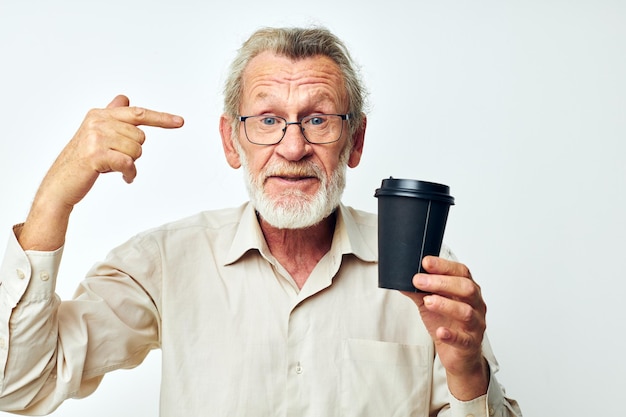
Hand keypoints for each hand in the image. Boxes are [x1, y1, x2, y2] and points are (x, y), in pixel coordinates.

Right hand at [17, 95, 183, 250]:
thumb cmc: (82, 160)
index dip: (161, 118)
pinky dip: (130, 174)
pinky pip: (128, 163)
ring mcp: (96, 137)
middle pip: (140, 137)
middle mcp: (98, 121)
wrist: (60, 183)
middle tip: (115, 158)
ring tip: (113, 166)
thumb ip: (112, 117)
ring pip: (136, 151)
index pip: (138, 113)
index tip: (180, 121)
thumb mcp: (97, 134)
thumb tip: (124, 100)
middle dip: (133, 151)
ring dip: (130, 163)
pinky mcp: (96, 155)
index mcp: (100, 114)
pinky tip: (124, 178)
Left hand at [402, 256, 488, 399]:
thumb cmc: (446, 323)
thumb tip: (400, 279)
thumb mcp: (429, 303)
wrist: (457, 354)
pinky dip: (451, 335)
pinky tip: (440, 331)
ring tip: (428, 301)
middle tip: (419, 280)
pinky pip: (464, 339)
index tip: (425, 262)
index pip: (461, 272)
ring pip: (466, 312)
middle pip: (466, 288)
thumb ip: (418, 291)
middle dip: (442, 282)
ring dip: (445, 304)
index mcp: (467, 290)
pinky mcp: (470, 343)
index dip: (444, 265)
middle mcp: (476, 305)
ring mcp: (475, 325)